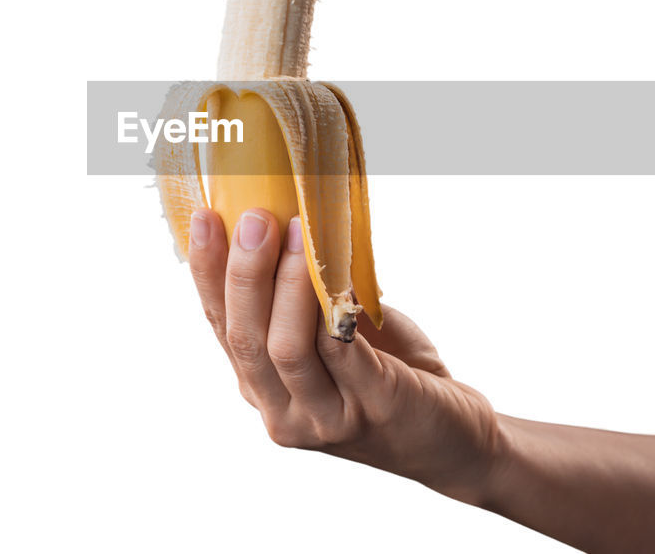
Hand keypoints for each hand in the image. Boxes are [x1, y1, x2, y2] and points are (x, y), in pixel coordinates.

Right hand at [187, 207, 500, 505]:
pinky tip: (338, 271)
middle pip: (245, 338)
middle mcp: (282, 412)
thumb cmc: (390, 372)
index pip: (221, 327)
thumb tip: (289, 220)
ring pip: (286, 347)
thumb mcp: (333, 337)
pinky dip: (333, 306)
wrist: (451, 437)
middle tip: (253, 218)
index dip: (207, 273)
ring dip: (288, 283)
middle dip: (243, 273)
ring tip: (297, 231)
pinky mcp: (372, 409)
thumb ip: (304, 301)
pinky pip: (341, 351)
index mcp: (262, 388)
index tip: (203, 218)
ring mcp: (325, 418)